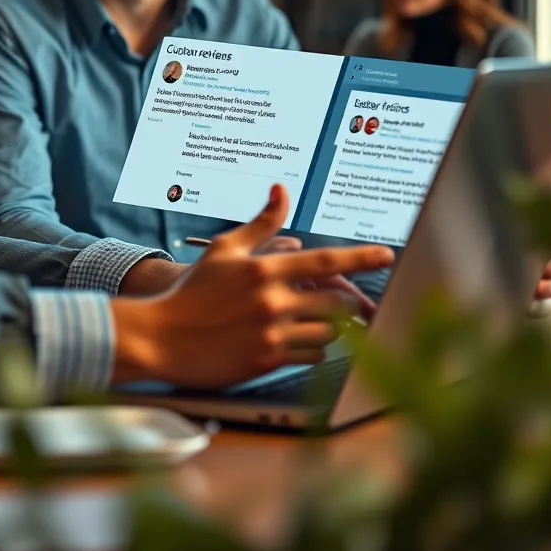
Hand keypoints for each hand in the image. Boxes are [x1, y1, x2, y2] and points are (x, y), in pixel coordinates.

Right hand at [110, 185, 393, 388]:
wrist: (163, 336)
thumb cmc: (193, 291)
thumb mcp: (224, 248)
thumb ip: (260, 222)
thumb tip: (281, 190)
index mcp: (264, 269)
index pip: (326, 262)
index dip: (361, 257)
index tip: (387, 255)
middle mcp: (272, 301)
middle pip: (336, 302)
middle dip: (346, 300)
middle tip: (344, 299)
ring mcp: (271, 333)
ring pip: (328, 331)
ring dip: (329, 325)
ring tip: (314, 318)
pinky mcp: (268, 360)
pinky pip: (311, 355)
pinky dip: (313, 347)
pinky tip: (298, 338)